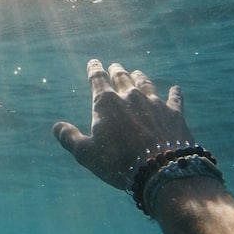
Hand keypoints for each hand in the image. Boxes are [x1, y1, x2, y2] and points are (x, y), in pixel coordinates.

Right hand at [52, 59, 193, 189]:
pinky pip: (175, 98)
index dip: (94, 69)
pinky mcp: (174, 113)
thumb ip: (70, 138)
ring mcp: (155, 103)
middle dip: (116, 71)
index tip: (93, 62)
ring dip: (140, 77)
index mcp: (106, 103)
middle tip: (114, 66)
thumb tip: (56, 126)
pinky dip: (175, 93)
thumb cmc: (119, 162)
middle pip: (122, 77)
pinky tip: (176, 89)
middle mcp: (130, 96)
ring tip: (137, 73)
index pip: (97, 79)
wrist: (161, 170)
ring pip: (145, 83)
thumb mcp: (86, 154)